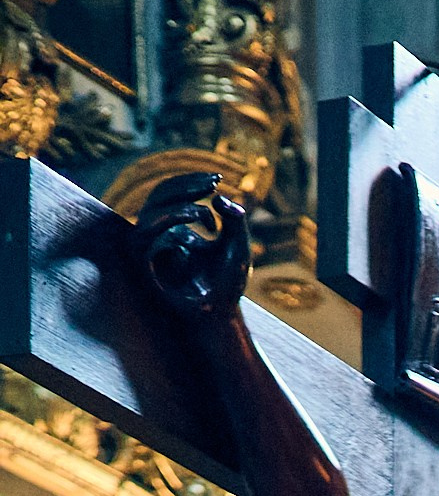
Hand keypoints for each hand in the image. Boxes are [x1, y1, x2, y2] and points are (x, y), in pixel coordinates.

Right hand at [131, 173, 251, 322]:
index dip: (192, 181)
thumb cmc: (227, 285)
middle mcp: (158, 235)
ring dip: (179, 204)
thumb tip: (220, 198)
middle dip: (186, 185)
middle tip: (214, 182)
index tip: (218, 178)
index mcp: (175, 228)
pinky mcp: (143, 265)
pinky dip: (169, 221)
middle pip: (159, 194)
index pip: (173, 193)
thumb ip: (235, 221)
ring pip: (150, 211)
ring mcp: (149, 249)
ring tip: (206, 212)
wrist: (219, 317)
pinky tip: (194, 218)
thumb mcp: (237, 247)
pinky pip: (146, 235)